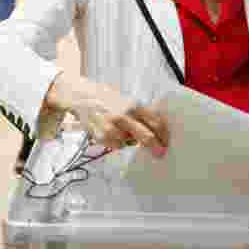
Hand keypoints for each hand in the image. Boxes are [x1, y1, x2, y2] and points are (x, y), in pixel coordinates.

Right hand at [51, 73, 168, 156]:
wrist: (81, 96)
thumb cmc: (105, 98)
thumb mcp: (126, 100)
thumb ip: (141, 113)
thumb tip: (158, 129)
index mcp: (133, 105)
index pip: (156, 123)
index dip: (164, 136)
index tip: (167, 143)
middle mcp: (124, 116)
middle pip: (147, 137)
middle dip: (155, 147)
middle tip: (160, 152)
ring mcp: (112, 128)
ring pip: (130, 143)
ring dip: (130, 141)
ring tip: (121, 130)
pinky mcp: (102, 137)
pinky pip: (116, 146)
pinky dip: (116, 142)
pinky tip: (110, 132)